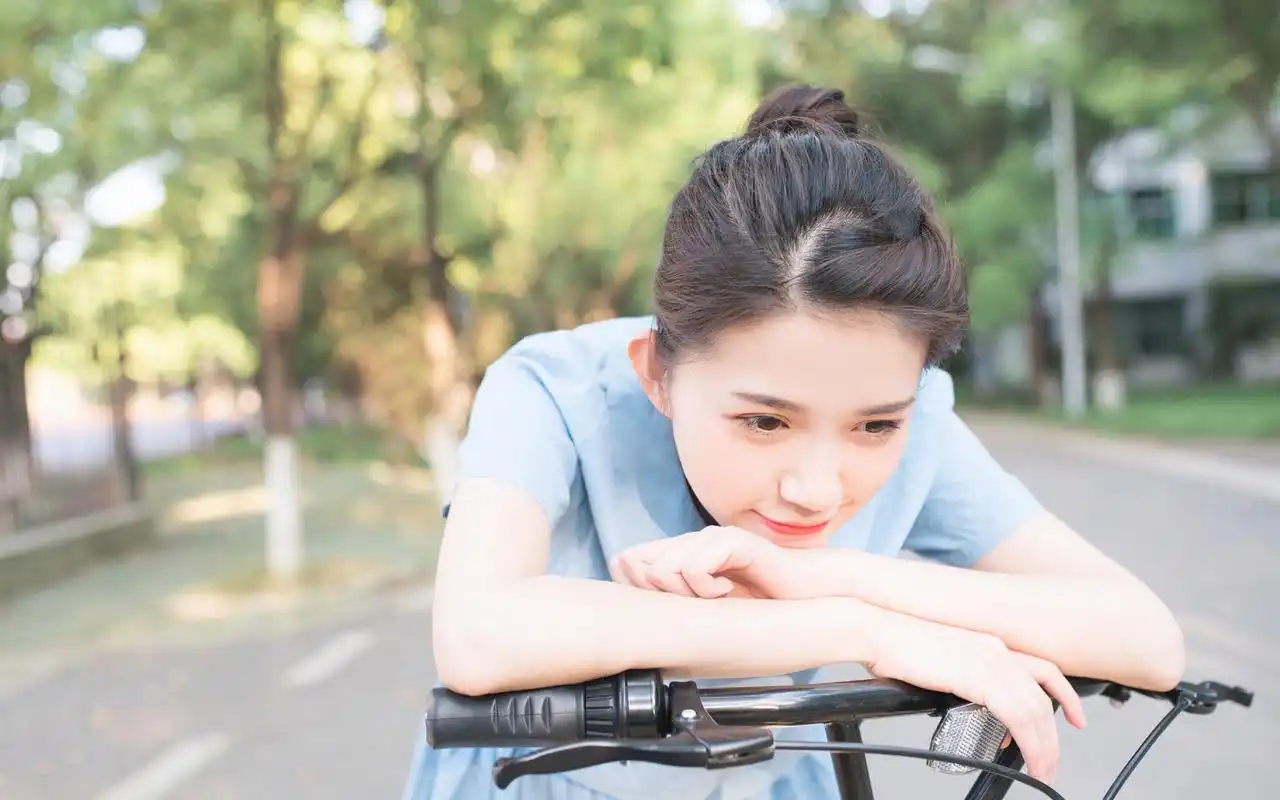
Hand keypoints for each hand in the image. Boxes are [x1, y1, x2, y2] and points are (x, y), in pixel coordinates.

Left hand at [609, 526, 798, 598]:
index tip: (665, 609)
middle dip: (661, 595)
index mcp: (681, 553)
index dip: (635, 586)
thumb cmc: (757, 604)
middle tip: (694, 605)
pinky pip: (694, 567)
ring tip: (713, 598)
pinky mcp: (732, 541)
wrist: (804, 594)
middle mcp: (691, 540)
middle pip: (641, 566)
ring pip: (664, 568)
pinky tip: (726, 591)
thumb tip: (635, 601)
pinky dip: (706, 588)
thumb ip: (672, 600)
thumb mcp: (704, 608)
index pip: (629, 560)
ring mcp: (711, 538)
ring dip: (685, 594)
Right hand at [864, 612, 1087, 784]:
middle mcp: (997, 649)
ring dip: (1044, 746)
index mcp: (989, 644)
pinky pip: (1018, 715)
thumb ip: (961, 679)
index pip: (1043, 669)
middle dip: (1053, 735)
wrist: (877, 629)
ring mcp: (990, 660)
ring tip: (1042, 769)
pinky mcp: (978, 675)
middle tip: (1052, 761)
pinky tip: (1026, 757)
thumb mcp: (940, 662)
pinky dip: (1029, 741)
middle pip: (1044, 696)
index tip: (1075, 717)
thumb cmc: (895, 645)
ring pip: (1036, 710)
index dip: (1065, 695)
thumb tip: (965, 705)